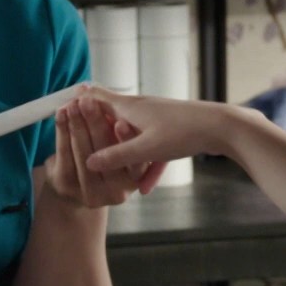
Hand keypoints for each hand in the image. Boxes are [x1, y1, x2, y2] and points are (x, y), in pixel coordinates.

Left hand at [42, 96, 163, 206]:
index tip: (120, 122)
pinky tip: (61, 115)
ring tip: (73, 104)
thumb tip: (115, 102)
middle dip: (95, 123)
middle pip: (106, 154)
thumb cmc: (107, 161)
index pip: (135, 161)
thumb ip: (122, 131)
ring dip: (77, 124)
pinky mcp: (67, 186)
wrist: (79, 187)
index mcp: (136, 180)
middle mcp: (116, 191)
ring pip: (83, 153)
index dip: (126, 141)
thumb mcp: (123, 148)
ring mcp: (90, 192)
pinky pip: (64, 155)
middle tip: (89, 102)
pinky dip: (62, 131)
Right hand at [78, 87, 242, 184]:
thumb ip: (116, 156)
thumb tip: (89, 163)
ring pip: (132, 135)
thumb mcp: (146, 149)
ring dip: (124, 152)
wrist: (222, 127)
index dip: (79, 103)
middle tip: (77, 129)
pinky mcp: (171, 129)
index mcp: (131, 107)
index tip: (63, 108)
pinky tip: (147, 186)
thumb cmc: (183, 132)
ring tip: (109, 165)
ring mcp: (157, 118)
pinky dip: (148, 163)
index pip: (96, 99)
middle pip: (112, 116)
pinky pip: (152, 147)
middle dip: (97, 128)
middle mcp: (142, 108)